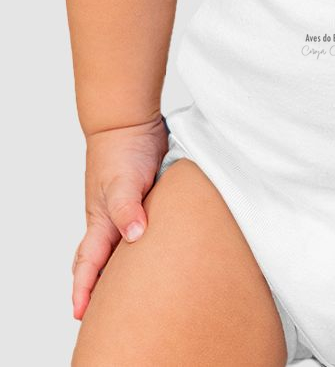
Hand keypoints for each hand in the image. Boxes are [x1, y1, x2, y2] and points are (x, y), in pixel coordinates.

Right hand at [72, 117, 167, 319]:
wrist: (130, 122)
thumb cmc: (122, 150)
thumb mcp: (124, 181)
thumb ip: (128, 209)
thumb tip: (135, 237)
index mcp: (101, 221)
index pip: (90, 263)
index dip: (85, 289)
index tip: (80, 314)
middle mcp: (111, 219)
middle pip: (99, 260)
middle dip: (96, 286)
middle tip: (99, 313)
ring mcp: (125, 209)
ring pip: (118, 245)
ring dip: (117, 266)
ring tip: (125, 290)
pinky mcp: (142, 198)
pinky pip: (137, 227)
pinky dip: (139, 242)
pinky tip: (151, 248)